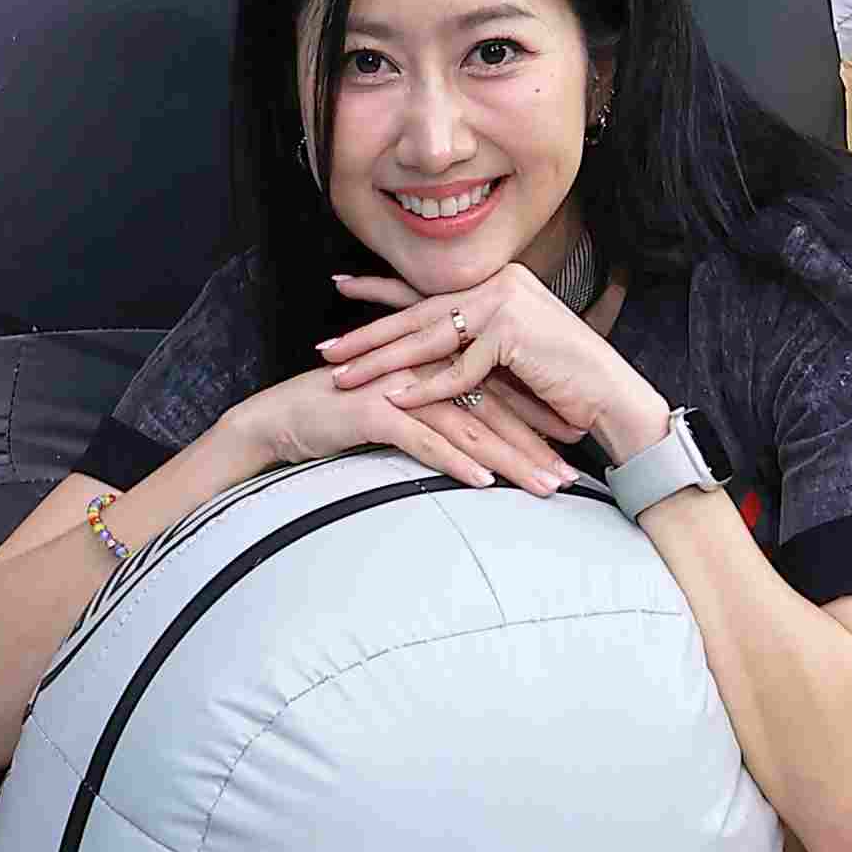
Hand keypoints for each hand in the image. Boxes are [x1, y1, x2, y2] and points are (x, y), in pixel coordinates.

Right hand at [243, 356, 585, 500]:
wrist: (283, 416)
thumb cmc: (342, 416)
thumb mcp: (401, 412)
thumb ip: (440, 416)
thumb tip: (482, 442)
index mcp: (436, 364)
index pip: (497, 393)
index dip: (534, 422)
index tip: (569, 449)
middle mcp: (426, 370)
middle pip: (492, 410)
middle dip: (534, 446)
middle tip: (569, 478)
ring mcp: (402, 388)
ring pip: (468, 427)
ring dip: (510, 459)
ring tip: (544, 486)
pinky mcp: (375, 411)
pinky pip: (424, 440)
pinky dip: (456, 461)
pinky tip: (483, 480)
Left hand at [318, 261, 669, 470]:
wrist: (610, 392)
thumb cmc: (563, 379)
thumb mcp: (509, 352)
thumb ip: (473, 342)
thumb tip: (424, 355)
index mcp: (496, 281)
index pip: (428, 286)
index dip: (382, 290)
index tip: (342, 285)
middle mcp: (497, 284)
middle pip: (419, 313)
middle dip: (368, 333)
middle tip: (327, 348)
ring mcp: (504, 304)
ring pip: (428, 337)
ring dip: (381, 361)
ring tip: (343, 376)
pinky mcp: (512, 334)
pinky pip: (458, 369)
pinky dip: (426, 388)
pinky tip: (396, 400)